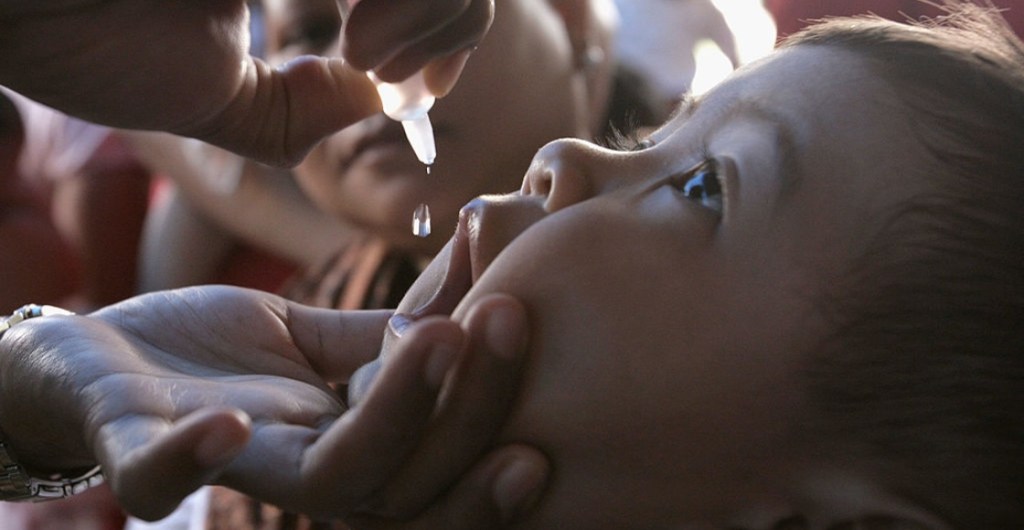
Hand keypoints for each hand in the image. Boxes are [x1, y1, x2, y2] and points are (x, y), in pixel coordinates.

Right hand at [0, 0, 493, 165]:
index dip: (452, 26)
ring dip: (428, 13)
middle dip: (451, 24)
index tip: (422, 86)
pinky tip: (355, 43)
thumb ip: (298, 108)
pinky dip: (399, 4)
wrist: (19, 11)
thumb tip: (376, 104)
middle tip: (396, 79)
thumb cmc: (97, 39)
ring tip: (366, 60)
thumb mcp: (218, 96)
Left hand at [0, 286, 544, 526]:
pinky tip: (236, 426)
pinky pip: (162, 476)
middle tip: (506, 318)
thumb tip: (482, 276)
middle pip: (410, 475)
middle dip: (471, 407)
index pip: (441, 461)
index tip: (549, 391)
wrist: (101, 355)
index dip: (496, 434)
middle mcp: (306, 473)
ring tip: (437, 335)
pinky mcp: (143, 450)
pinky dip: (194, 462)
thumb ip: (390, 334)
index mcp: (353, 446)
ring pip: (330, 480)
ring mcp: (230, 469)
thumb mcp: (318, 335)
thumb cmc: (218, 352)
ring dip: (392, 414)